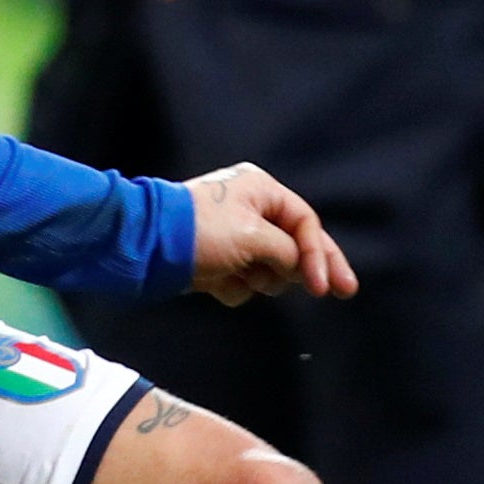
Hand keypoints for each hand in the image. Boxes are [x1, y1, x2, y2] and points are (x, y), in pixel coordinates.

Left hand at [188, 162, 355, 303]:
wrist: (145, 248)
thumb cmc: (199, 231)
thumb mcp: (253, 237)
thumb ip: (287, 252)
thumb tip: (300, 268)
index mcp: (261, 190)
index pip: (306, 223)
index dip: (320, 256)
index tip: (327, 288)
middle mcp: (250, 209)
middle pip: (293, 246)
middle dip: (301, 270)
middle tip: (338, 292)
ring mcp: (233, 236)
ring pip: (268, 268)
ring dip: (258, 279)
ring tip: (238, 276)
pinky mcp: (217, 260)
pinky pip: (241, 280)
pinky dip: (233, 287)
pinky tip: (216, 285)